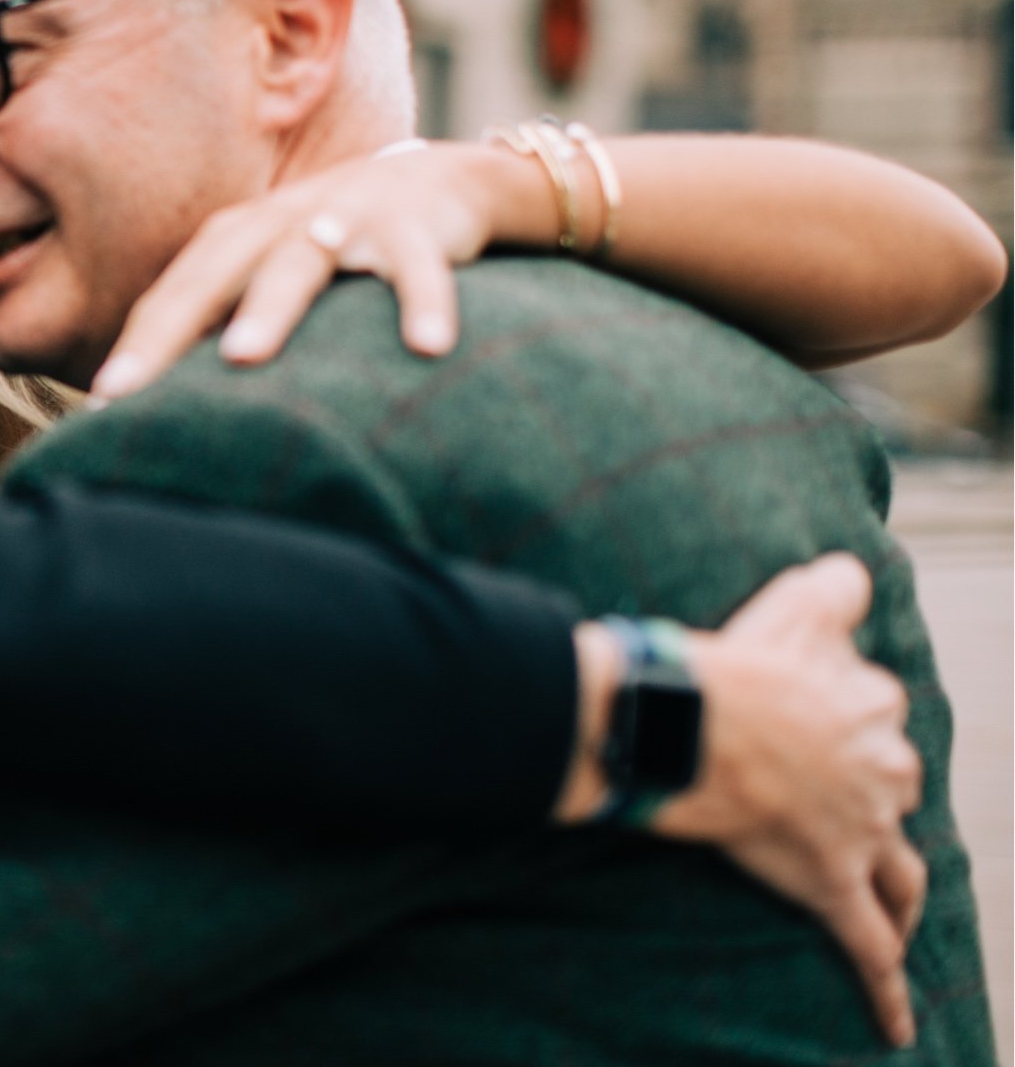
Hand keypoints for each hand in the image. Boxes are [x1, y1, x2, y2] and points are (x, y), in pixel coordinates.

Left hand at [92, 143, 521, 400]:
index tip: (102, 406)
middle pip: (212, 276)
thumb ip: (228, 328)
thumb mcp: (276, 277)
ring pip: (298, 263)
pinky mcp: (413, 226)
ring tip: (241, 357)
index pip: (172, 297)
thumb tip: (171, 411)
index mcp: (236, 241)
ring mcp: (343, 218)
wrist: (442, 182)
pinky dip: (423, 303)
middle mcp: (278, 224)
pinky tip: (427, 348)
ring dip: (269, 308)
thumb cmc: (337, 247)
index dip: (135, 349)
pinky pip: (416, 268)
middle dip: (167, 330)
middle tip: (125, 388)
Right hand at [653, 556, 926, 1048]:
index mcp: (875, 708)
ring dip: (897, 888)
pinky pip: (868, 947)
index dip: (837, 714)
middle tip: (824, 801)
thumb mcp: (794, 604)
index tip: (801, 716)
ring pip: (901, 871)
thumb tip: (856, 573)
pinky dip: (888, 992)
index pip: (876, 712)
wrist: (693, 726)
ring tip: (889, 899)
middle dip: (870, 796)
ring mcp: (860, 832)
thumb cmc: (735, 663)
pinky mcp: (828, 883)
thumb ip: (834, 589)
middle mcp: (884, 771)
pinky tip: (900, 1029)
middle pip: (893, 788)